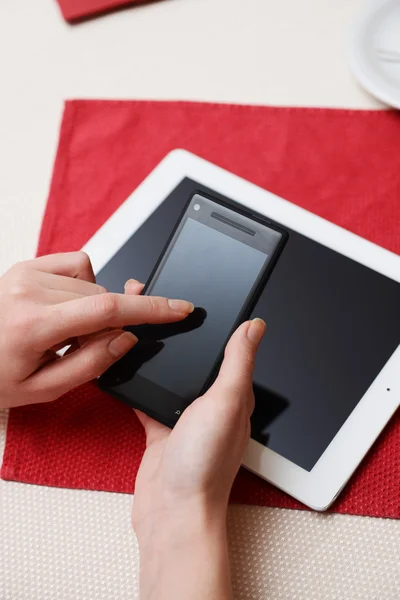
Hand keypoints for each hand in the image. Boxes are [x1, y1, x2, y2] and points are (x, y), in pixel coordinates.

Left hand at [0, 252, 192, 408]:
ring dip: (92, 307)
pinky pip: (79, 265)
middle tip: (81, 345)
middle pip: (103, 299)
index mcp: (33, 326)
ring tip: (62, 328)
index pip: (107, 310)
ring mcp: (26, 273)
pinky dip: (83, 285)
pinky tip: (65, 305)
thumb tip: (126, 338)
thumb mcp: (43, 389)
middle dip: (108, 324)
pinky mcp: (27, 264)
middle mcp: (29, 291)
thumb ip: (91, 364)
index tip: (178, 308)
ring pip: (94, 284)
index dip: (150, 309)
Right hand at [132, 318, 264, 599]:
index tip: (216, 306)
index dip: (228, 331)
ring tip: (154, 337)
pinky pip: (151, 401)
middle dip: (193, 342)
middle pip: (203, 365)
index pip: (235, 355)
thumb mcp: (225, 403)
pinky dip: (142, 387)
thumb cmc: (204, 466)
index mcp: (235, 398)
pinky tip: (130, 372)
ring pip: (176, 380)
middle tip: (175, 316)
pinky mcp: (161, 431)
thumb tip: (256, 327)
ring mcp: (186, 420)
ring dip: (168, 363)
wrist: (170, 512)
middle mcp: (213, 408)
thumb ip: (238, 364)